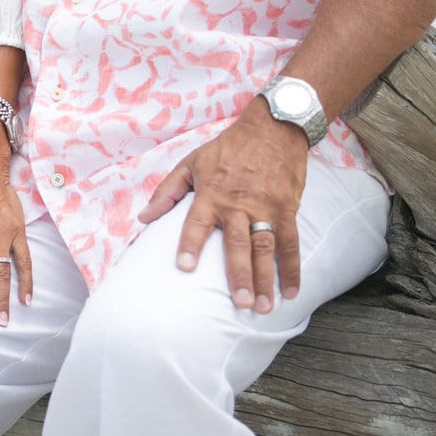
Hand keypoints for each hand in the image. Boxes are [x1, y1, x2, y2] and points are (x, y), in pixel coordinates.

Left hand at [138, 99, 307, 311]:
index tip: (185, 267)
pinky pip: (290, 242)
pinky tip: (291, 291)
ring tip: (263, 307)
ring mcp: (265, 207)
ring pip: (265, 247)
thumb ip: (167, 192)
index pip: (197, 222)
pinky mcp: (286, 208)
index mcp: (211, 193)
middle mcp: (238, 203)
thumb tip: (143, 218)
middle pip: (237, 243)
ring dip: (265, 279)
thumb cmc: (227, 148)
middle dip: (239, 274)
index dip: (190, 243)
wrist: (271, 128)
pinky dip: (292, 268)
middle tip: (239, 304)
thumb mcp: (191, 162)